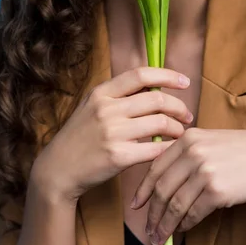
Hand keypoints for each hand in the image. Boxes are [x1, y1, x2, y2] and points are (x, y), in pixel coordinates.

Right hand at [32, 67, 192, 203]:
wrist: (58, 169)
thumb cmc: (80, 136)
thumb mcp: (92, 106)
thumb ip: (119, 95)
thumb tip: (155, 85)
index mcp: (102, 93)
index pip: (141, 75)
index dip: (167, 76)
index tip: (184, 82)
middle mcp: (107, 109)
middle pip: (157, 100)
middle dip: (179, 107)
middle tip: (187, 116)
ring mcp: (113, 133)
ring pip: (161, 124)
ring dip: (177, 129)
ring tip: (179, 133)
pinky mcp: (118, 156)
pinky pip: (155, 149)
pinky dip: (168, 148)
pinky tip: (169, 149)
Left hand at [131, 127, 245, 244]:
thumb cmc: (245, 152)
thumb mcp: (212, 142)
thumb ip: (188, 154)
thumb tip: (164, 181)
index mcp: (188, 139)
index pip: (155, 167)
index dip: (143, 190)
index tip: (136, 204)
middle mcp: (193, 153)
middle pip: (161, 188)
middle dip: (151, 213)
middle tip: (147, 229)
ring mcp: (204, 171)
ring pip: (173, 205)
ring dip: (164, 226)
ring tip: (159, 239)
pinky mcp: (216, 191)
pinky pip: (192, 213)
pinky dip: (183, 225)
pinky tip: (181, 231)